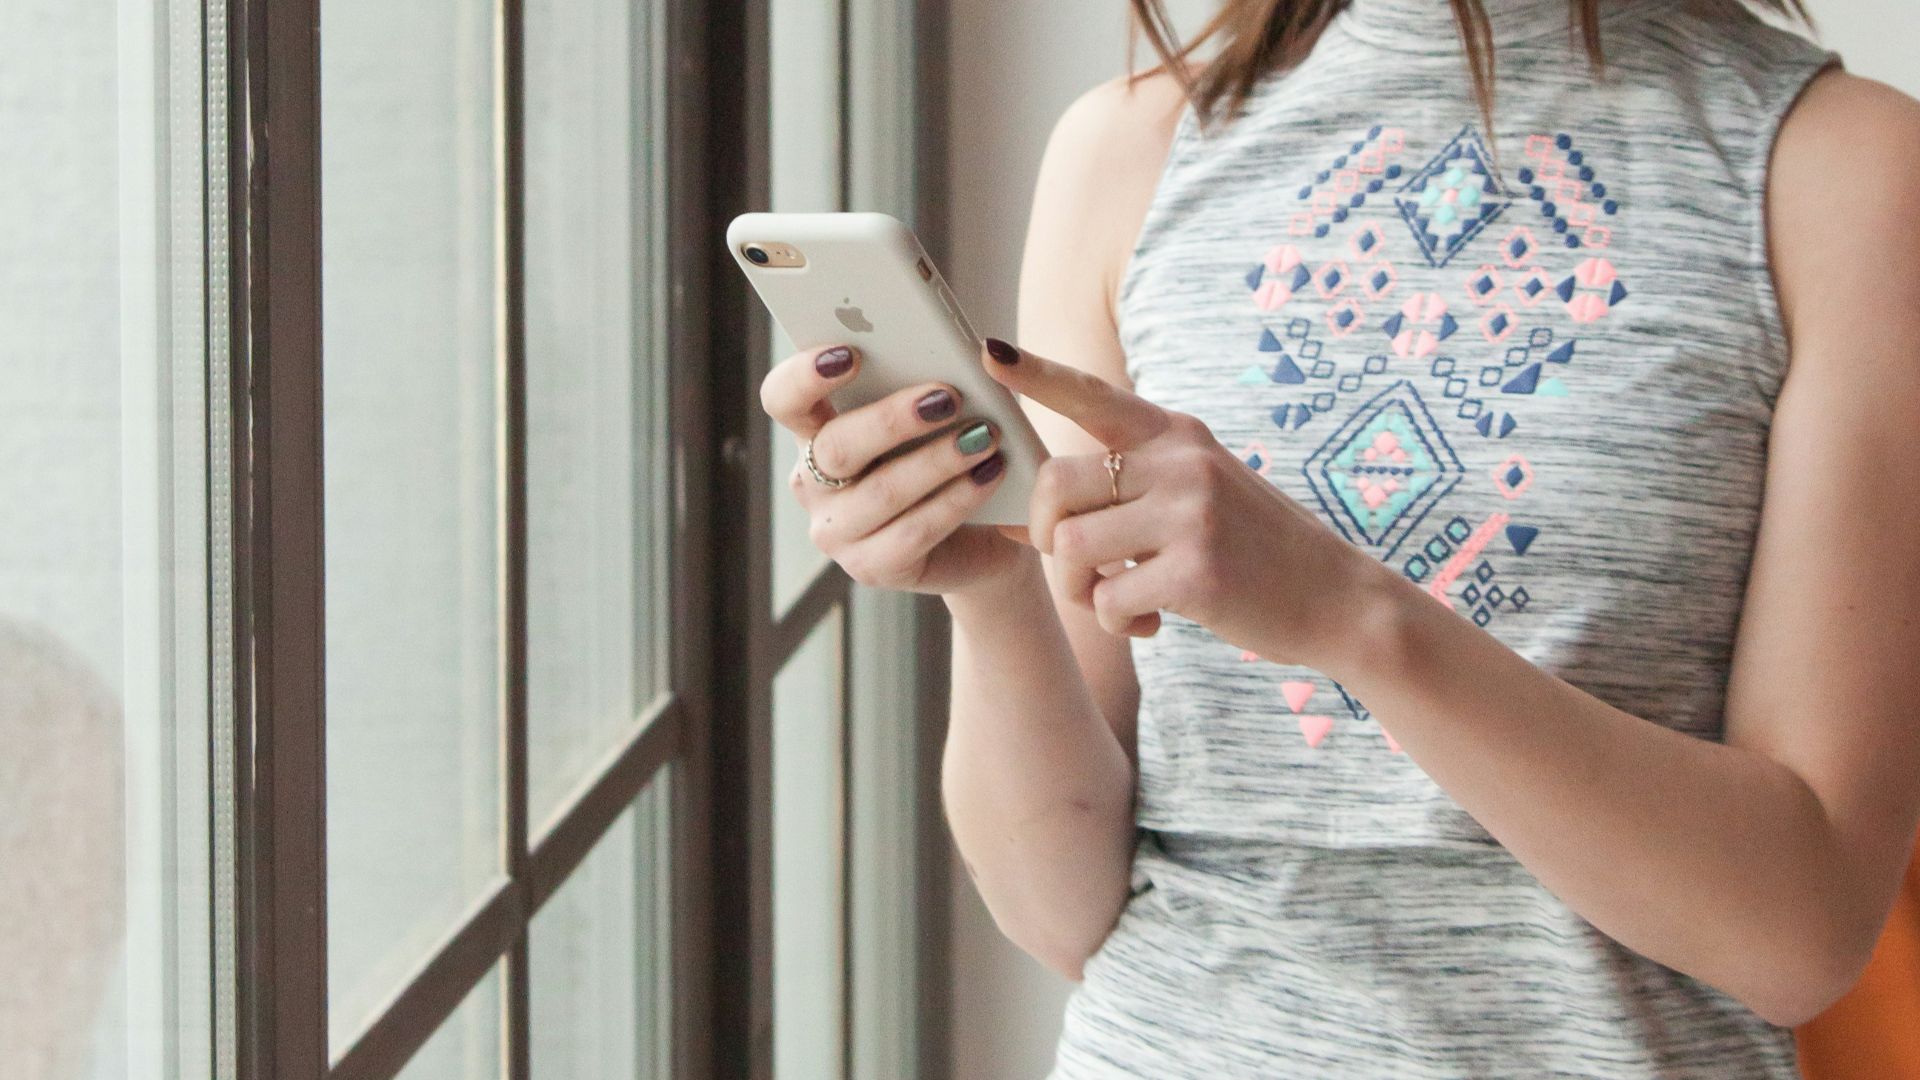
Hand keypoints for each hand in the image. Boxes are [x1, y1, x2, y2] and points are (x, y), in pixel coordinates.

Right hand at [760, 344, 1027, 594]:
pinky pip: (913, 532)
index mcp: (814, 432)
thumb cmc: (948, 456)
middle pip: (835, 447)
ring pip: (881, 491)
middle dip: (893, 419)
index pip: (783, 399)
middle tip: (948, 396)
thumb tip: (961, 346)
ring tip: (985, 436)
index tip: (852, 353)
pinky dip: (956, 499)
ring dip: (938, 459)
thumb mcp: (932, 416)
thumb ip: (924, 381)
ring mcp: (837, 532)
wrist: (981, 537)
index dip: (805, 375)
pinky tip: (989, 474)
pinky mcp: (871, 568)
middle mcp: (813, 483)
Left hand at [986, 339, 1396, 671]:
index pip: (1093, 395)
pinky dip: (1114, 622)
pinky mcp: (1196, 570)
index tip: (988, 352)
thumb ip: (1125, 490)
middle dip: (1045, 534)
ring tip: (1115, 599)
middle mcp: (1181, 461)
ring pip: (1071, 546)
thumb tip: (1024, 517)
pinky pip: (1107, 599)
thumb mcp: (1197, 493)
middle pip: (1056, 482)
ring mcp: (1191, 513)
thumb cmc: (1251, 549)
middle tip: (1076, 565)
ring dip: (1076, 588)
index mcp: (1176, 434)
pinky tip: (1149, 623)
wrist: (1336, 598)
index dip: (1035, 375)